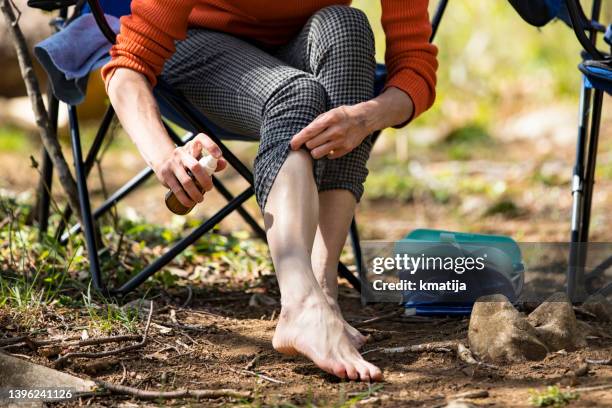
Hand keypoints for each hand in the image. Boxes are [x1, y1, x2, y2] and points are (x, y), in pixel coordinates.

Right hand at [153, 133, 226, 207]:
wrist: (163, 159)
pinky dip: (185, 198)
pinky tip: (190, 203)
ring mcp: (172, 163)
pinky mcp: (165, 174)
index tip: (218, 155)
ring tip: (200, 199)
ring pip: (186, 181)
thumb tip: (224, 164)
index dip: (211, 146)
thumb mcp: (198, 157)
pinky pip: (177, 189)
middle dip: (205, 180)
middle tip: (209, 188)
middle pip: (196, 167)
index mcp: (192, 146)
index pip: (201, 139)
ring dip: (195, 193)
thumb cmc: (188, 159)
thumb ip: (212, 162)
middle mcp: (181, 153)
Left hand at [290, 88, 414, 159]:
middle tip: (311, 141)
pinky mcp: (346, 149)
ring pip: (318, 153)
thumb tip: (301, 136)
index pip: (309, 132)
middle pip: (311, 144)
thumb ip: (316, 123)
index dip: (298, 140)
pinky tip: (331, 146)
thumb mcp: (329, 113)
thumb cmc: (342, 115)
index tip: (292, 145)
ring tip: (319, 145)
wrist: (364, 119)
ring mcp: (341, 141)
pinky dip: (327, 153)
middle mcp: (335, 131)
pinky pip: (329, 156)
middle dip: (308, 144)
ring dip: (315, 150)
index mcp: (329, 119)